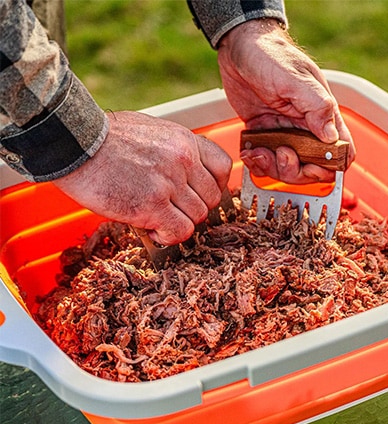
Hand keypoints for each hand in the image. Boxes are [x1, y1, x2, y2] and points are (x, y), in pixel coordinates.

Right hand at [53, 111, 231, 244]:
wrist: (75, 143)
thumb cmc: (106, 138)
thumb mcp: (151, 132)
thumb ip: (174, 152)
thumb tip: (185, 176)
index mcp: (184, 141)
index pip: (223, 167)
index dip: (215, 186)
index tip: (199, 194)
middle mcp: (183, 161)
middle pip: (212, 198)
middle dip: (193, 208)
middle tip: (172, 210)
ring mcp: (169, 183)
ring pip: (198, 217)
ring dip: (179, 223)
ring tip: (157, 219)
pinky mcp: (152, 205)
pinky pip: (180, 231)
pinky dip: (169, 236)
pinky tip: (153, 230)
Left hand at [217, 19, 354, 183]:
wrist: (239, 48)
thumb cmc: (270, 54)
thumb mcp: (295, 78)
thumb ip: (316, 106)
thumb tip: (331, 137)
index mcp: (322, 114)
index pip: (340, 150)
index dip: (331, 166)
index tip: (313, 165)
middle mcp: (305, 127)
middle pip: (312, 168)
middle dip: (296, 171)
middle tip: (282, 154)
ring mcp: (284, 133)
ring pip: (287, 169)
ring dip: (273, 168)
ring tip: (259, 153)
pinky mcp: (264, 135)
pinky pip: (265, 161)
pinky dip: (257, 163)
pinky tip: (249, 152)